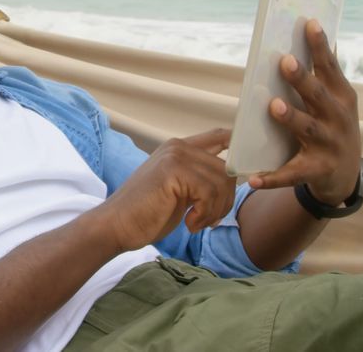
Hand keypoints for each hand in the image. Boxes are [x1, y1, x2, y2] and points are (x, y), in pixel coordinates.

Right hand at [97, 129, 235, 251]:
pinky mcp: (173, 171)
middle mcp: (178, 146)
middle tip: (207, 220)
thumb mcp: (180, 191)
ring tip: (197, 223)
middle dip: (225, 200)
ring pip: (221, 181)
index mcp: (179, 148)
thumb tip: (234, 176)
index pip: (221, 136)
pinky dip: (204, 214)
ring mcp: (175, 156)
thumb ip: (200, 178)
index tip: (246, 171)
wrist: (115, 225)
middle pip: (227, 168)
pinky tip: (189, 224)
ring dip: (215, 210)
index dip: (241, 148)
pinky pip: (209, 193)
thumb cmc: (147, 213)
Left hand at [248, 19, 361, 205]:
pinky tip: (253, 177)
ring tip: (274, 106)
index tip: (309, 23)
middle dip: (302, 79)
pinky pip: (291, 174)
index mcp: (342, 97)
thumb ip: (325, 73)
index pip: (330, 67)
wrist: (345, 175)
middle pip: (318, 96)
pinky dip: (272, 177)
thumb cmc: (333, 126)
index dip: (320, 46)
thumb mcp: (336, 101)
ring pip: (307, 129)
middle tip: (285, 61)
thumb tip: (317, 32)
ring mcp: (329, 145)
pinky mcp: (316, 171)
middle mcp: (338, 119)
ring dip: (291, 117)